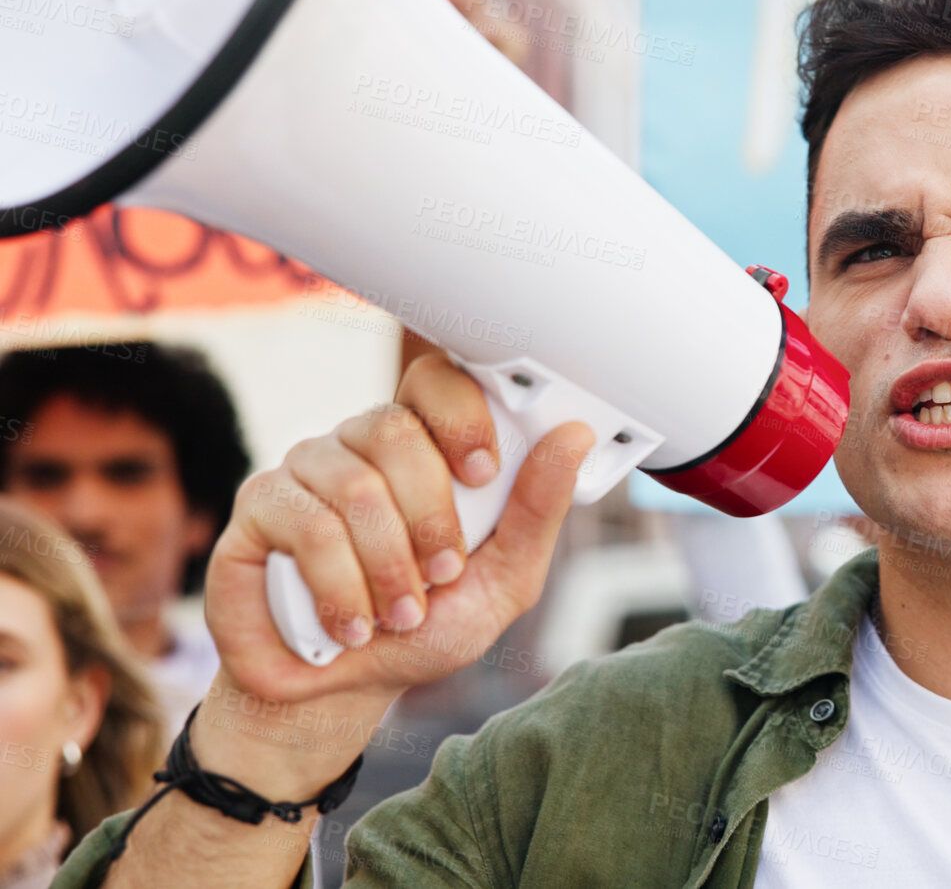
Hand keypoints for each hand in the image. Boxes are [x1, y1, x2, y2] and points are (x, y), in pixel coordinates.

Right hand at [204, 353, 593, 709]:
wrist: (344, 690)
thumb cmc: (425, 628)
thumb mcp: (503, 580)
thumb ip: (536, 511)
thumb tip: (572, 437)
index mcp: (421, 448)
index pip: (435, 381)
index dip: (461, 416)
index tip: (483, 475)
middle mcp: (359, 445)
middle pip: (395, 430)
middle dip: (431, 517)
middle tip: (442, 575)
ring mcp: (304, 470)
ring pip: (355, 485)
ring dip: (389, 565)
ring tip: (399, 613)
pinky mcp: (257, 508)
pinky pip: (308, 527)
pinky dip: (341, 586)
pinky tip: (352, 624)